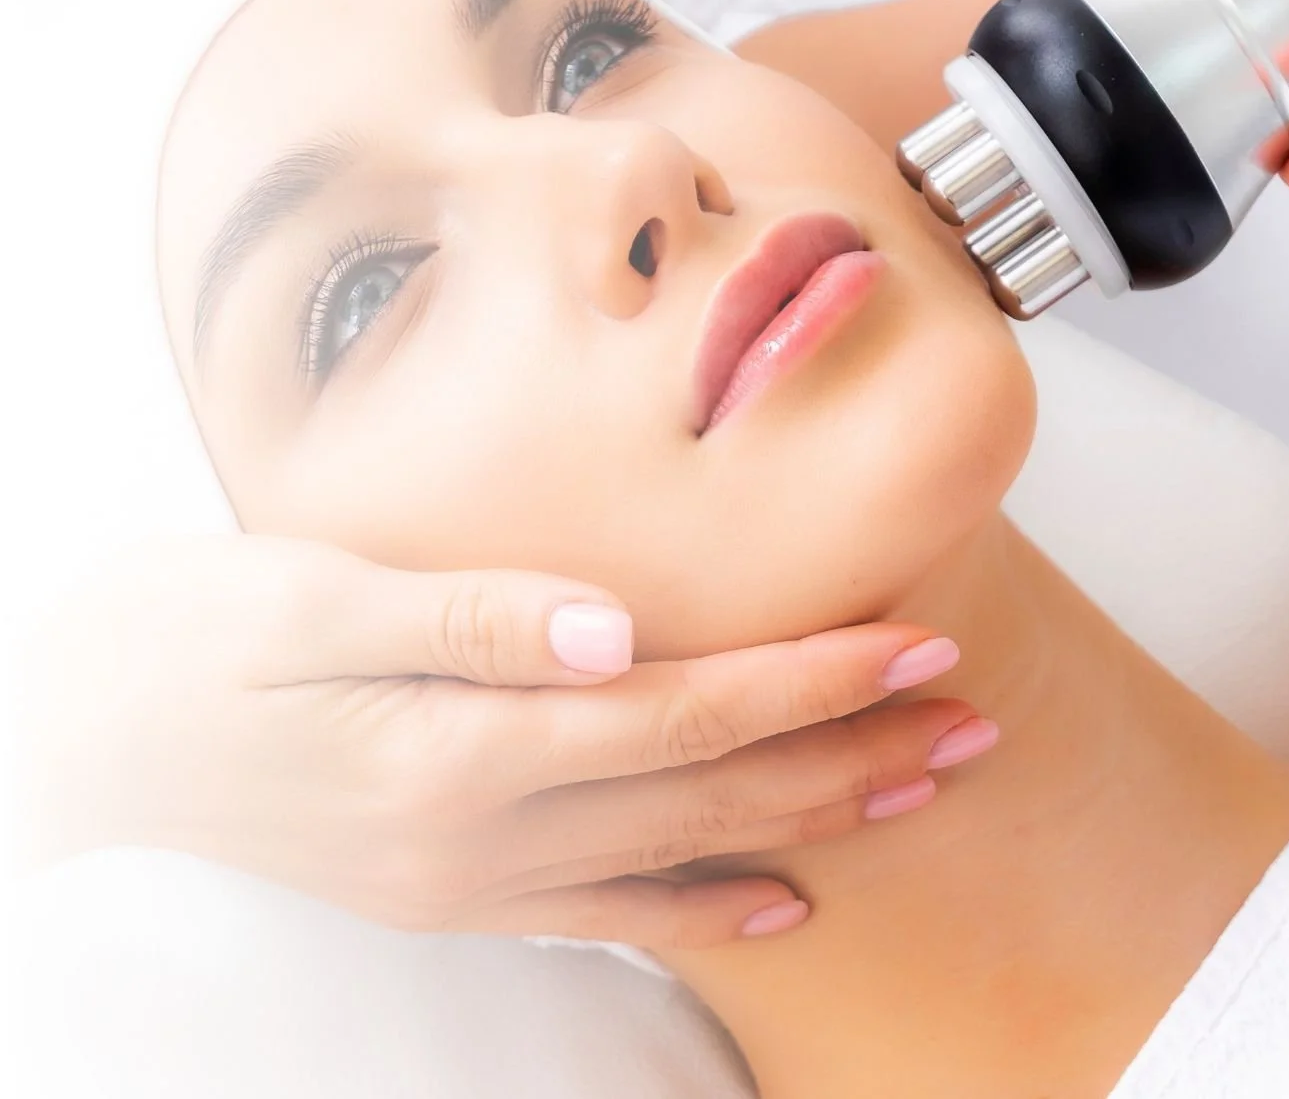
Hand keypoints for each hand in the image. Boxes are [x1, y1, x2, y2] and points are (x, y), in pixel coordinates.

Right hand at [14, 535, 991, 949]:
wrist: (76, 743)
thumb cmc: (183, 649)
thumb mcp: (302, 601)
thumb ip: (468, 617)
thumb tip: (611, 625)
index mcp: (460, 742)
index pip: (688, 710)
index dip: (814, 679)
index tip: (919, 645)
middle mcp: (483, 830)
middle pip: (715, 790)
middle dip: (853, 751)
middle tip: (970, 720)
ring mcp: (471, 879)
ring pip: (686, 857)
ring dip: (814, 823)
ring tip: (919, 792)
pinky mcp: (451, 893)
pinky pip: (608, 916)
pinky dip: (705, 911)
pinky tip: (781, 908)